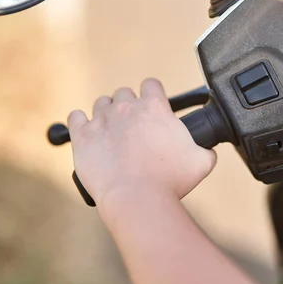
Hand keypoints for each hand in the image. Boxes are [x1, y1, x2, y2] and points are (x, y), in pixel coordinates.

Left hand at [67, 79, 216, 208]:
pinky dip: (80, 123)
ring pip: (101, 103)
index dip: (153, 96)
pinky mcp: (82, 136)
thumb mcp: (202, 162)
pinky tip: (88, 134)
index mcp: (154, 107)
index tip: (153, 109)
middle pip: (124, 93)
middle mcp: (126, 107)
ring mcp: (101, 120)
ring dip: (107, 114)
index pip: (151, 84)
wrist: (138, 199)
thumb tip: (207, 150)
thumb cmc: (171, 181)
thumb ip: (205, 149)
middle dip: (129, 107)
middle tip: (134, 128)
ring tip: (112, 133)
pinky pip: (75, 117)